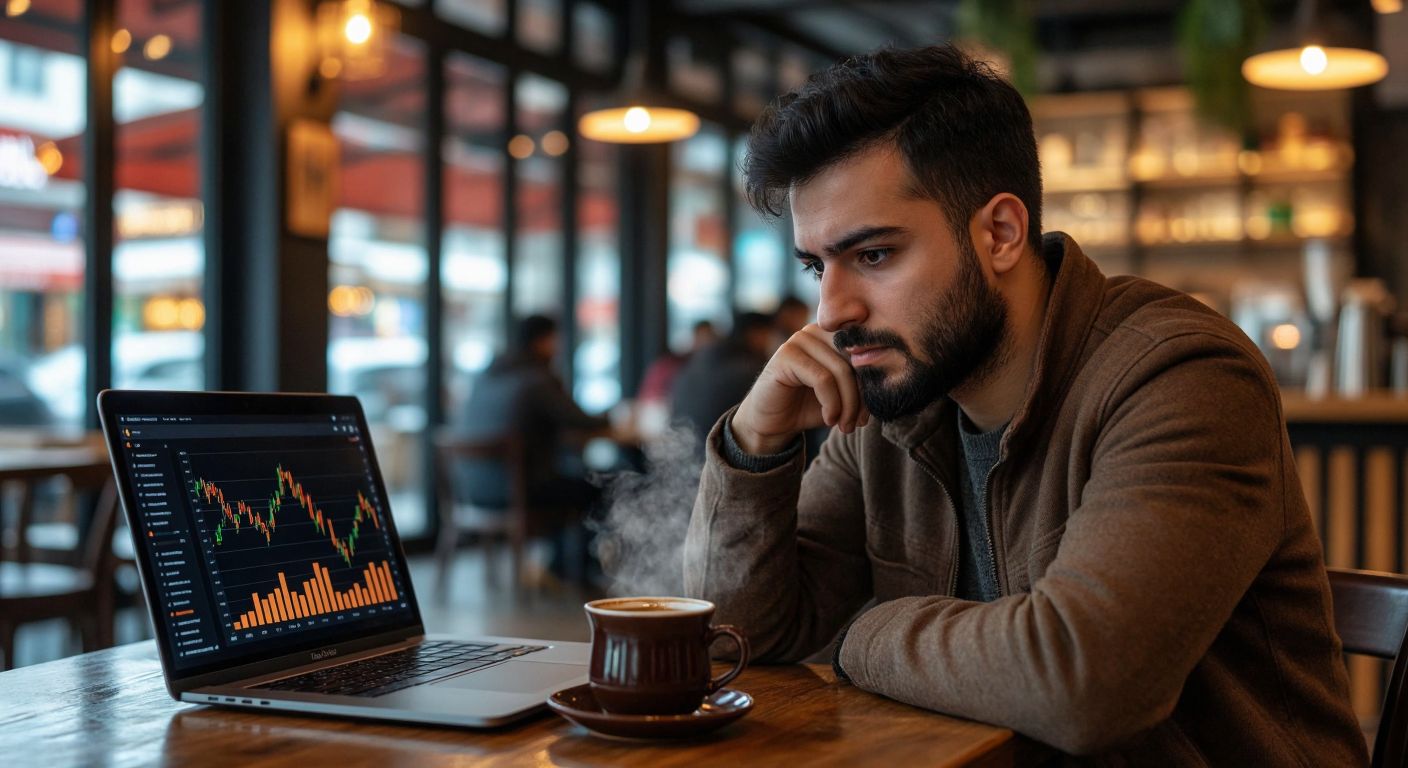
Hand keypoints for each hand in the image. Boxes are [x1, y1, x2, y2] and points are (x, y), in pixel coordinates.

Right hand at [731, 324, 869, 454]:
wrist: (772, 424)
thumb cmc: (809, 407)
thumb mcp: (843, 395)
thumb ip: (862, 383)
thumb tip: (890, 383)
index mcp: (833, 335)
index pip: (866, 352)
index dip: (872, 385)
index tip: (869, 415)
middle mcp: (817, 331)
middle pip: (856, 360)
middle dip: (861, 397)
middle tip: (858, 423)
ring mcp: (799, 339)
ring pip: (841, 370)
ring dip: (848, 405)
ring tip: (844, 426)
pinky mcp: (786, 355)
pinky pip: (822, 379)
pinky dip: (831, 403)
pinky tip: (829, 419)